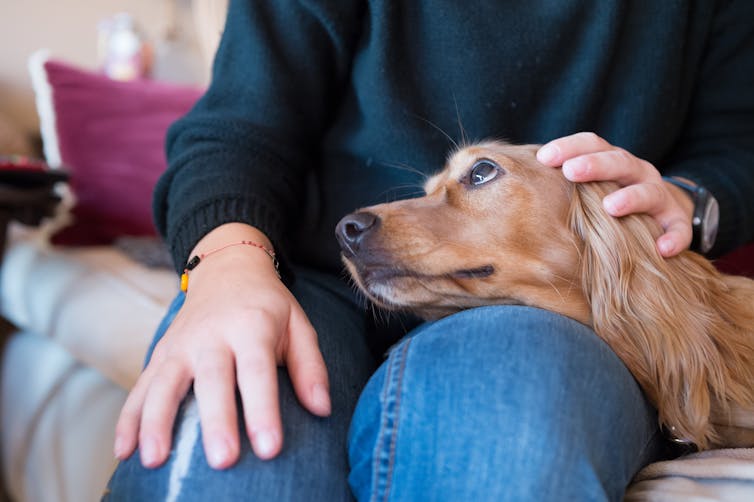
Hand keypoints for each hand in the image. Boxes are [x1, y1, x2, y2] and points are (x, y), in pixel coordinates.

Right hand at [113, 223, 330, 468]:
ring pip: (164, 383)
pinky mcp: (161, 354)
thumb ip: (310, 367)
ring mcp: (180, 344)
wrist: (226, 269)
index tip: (269, 448)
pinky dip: (128, 419)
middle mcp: (212, 335)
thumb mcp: (298, 325)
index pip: (257, 371)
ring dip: (156, 422)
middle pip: (211, 379)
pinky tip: (124, 452)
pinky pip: (140, 387)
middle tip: (222, 461)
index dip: (263, 409)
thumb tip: (323, 409)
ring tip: (155, 460)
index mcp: (251, 326)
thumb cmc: (267, 306)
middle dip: (215, 421)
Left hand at [536, 132, 694, 256]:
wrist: (661, 211)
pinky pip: (679, 228)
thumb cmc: (609, 197)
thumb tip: (515, 183)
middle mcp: (637, 173)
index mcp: (612, 160)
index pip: (593, 143)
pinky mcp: (675, 221)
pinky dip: (673, 237)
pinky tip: (662, 249)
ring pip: (649, 191)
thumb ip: (562, 183)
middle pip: (619, 161)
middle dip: (595, 164)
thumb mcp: (589, 186)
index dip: (569, 147)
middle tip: (571, 171)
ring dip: (631, 198)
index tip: (544, 157)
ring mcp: (659, 196)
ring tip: (611, 207)